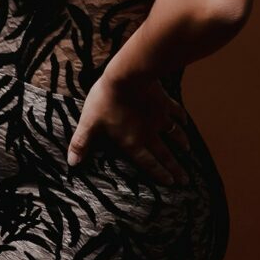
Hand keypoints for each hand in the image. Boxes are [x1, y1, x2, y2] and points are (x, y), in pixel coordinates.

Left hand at [67, 71, 191, 184]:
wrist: (127, 76)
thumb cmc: (106, 101)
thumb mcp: (88, 123)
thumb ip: (81, 143)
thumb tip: (72, 162)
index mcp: (132, 142)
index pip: (148, 163)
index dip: (159, 173)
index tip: (171, 182)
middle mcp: (150, 134)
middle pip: (166, 154)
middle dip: (176, 168)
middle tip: (186, 179)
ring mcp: (159, 118)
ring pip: (174, 134)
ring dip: (181, 143)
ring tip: (188, 150)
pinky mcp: (164, 102)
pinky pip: (176, 112)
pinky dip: (182, 118)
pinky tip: (185, 121)